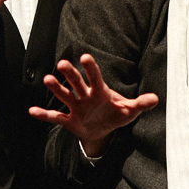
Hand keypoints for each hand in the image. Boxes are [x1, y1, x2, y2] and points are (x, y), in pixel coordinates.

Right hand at [29, 53, 158, 156]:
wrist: (103, 131)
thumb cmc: (116, 115)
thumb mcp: (130, 111)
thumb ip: (140, 104)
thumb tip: (156, 99)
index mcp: (100, 92)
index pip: (96, 78)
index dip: (91, 69)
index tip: (86, 57)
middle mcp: (86, 96)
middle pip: (77, 83)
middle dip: (71, 74)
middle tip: (62, 63)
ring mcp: (76, 107)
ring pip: (64, 96)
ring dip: (56, 89)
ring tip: (47, 80)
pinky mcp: (69, 120)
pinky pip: (55, 117)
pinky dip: (44, 114)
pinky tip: (32, 110)